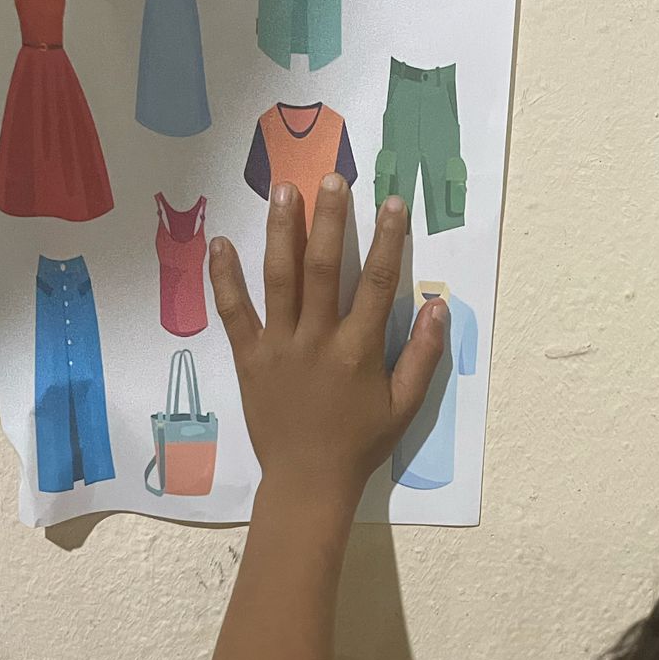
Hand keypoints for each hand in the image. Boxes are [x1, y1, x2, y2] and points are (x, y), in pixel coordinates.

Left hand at [209, 175, 445, 508]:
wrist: (307, 481)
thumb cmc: (359, 444)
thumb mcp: (404, 407)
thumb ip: (423, 356)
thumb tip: (438, 306)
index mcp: (358, 351)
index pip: (376, 283)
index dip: (387, 240)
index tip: (393, 203)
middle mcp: (317, 340)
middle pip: (322, 268)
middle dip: (329, 220)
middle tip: (332, 178)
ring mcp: (279, 346)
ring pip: (278, 279)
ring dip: (281, 232)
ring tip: (284, 191)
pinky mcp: (249, 358)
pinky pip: (233, 312)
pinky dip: (224, 278)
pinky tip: (220, 243)